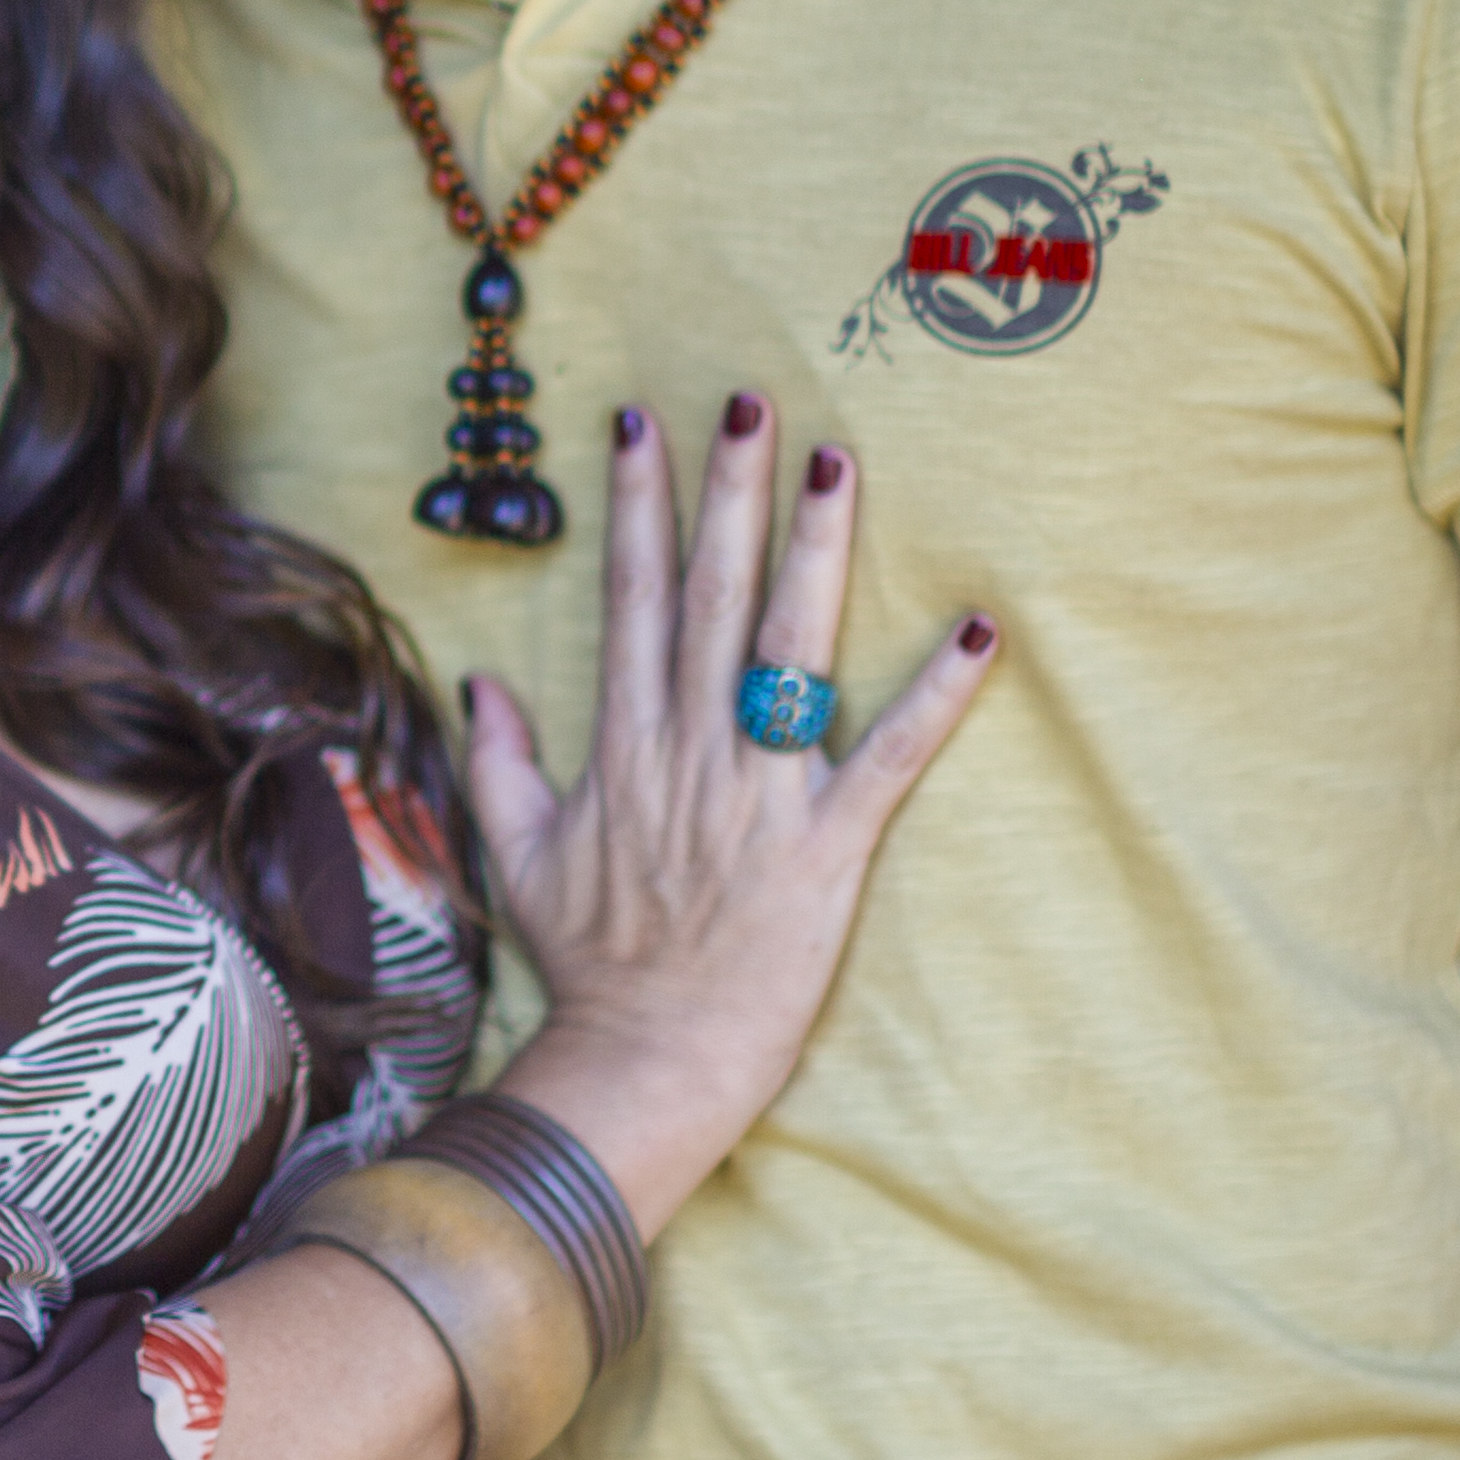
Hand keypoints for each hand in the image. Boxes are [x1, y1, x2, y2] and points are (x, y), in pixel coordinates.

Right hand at [460, 394, 997, 1233]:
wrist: (645, 1058)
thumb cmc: (589, 963)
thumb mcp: (519, 853)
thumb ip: (498, 759)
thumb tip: (484, 678)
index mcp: (622, 743)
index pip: (630, 597)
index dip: (637, 506)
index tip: (642, 424)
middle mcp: (689, 750)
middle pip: (708, 593)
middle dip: (729, 491)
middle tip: (749, 401)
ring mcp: (759, 794)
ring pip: (788, 648)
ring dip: (815, 550)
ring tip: (838, 462)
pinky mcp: (827, 847)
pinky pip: (889, 759)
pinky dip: (938, 697)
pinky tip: (976, 632)